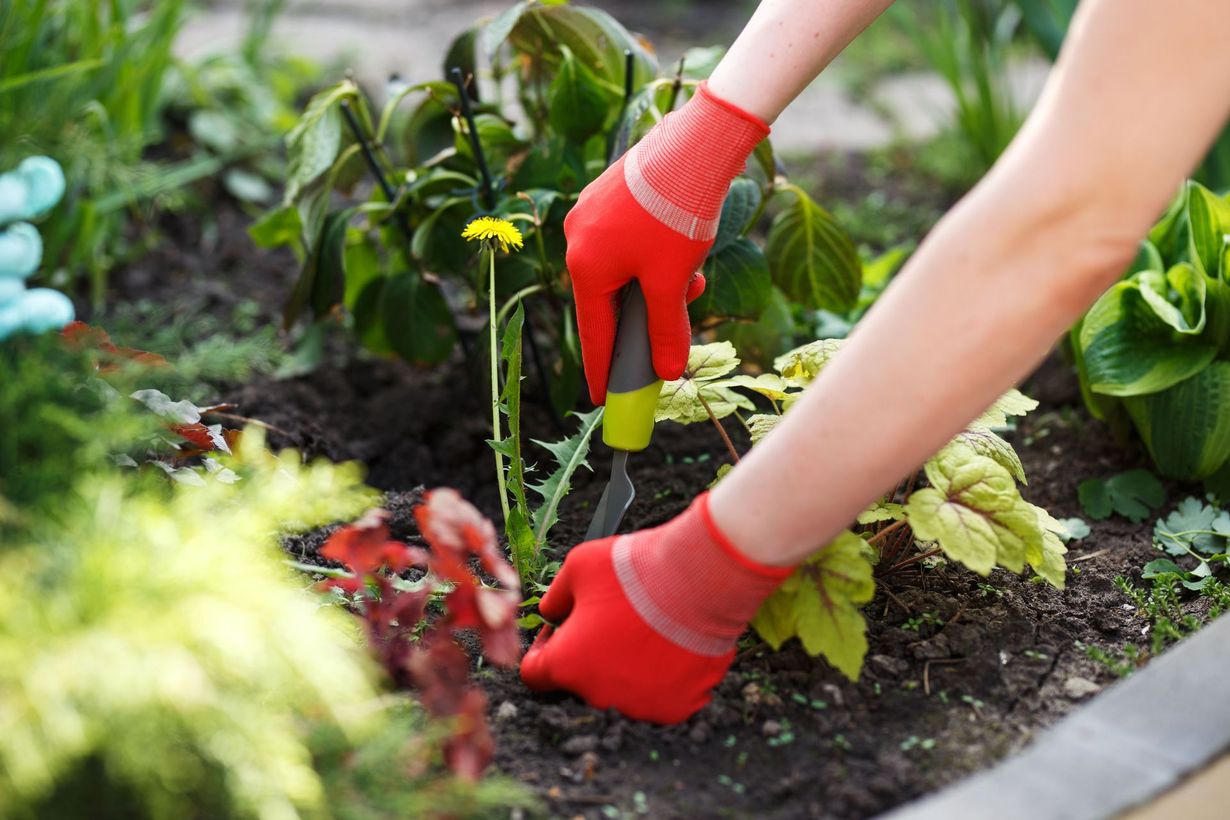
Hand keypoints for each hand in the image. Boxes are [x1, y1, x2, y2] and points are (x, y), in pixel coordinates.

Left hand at [519, 493, 792, 723]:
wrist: (698, 580)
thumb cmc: (634, 571)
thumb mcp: (576, 568)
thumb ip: (554, 597)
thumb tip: (550, 613)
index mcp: (565, 666)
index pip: (535, 673)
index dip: (545, 646)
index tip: (564, 627)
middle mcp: (598, 696)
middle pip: (583, 681)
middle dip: (589, 654)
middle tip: (612, 621)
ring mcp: (640, 706)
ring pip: (623, 690)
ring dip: (626, 667)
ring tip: (645, 629)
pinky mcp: (677, 707)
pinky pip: (661, 696)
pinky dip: (662, 676)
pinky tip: (669, 645)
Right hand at [564, 83, 768, 404]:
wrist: (696, 143)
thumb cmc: (677, 214)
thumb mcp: (673, 282)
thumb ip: (666, 330)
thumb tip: (667, 371)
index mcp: (585, 265)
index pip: (594, 333)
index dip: (603, 369)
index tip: (603, 398)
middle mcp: (578, 239)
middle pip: (609, 300)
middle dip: (645, 317)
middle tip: (669, 334)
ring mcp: (591, 213)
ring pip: (623, 270)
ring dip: (657, 285)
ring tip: (694, 279)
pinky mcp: (610, 195)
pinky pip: (626, 242)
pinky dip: (654, 257)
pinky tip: (685, 251)